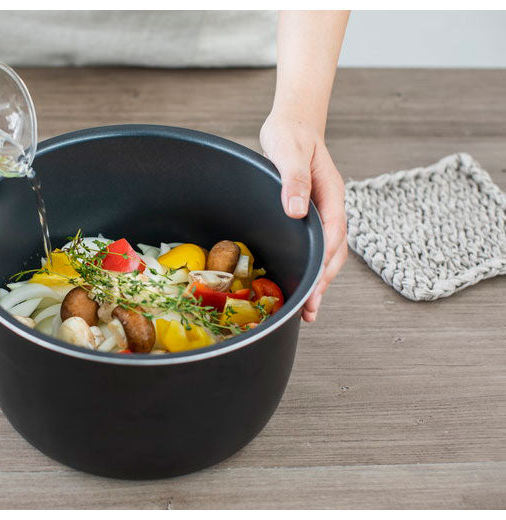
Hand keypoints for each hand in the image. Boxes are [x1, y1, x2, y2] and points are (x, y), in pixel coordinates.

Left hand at [259, 111, 347, 321]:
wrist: (292, 122)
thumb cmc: (290, 133)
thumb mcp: (288, 152)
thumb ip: (294, 180)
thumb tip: (297, 211)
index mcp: (331, 194)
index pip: (332, 236)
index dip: (324, 263)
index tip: (315, 286)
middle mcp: (329, 208)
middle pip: (333, 252)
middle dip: (323, 283)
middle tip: (310, 311)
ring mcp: (320, 213)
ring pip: (325, 253)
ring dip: (317, 281)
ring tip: (307, 310)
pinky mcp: (307, 216)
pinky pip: (312, 246)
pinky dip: (308, 266)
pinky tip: (298, 282)